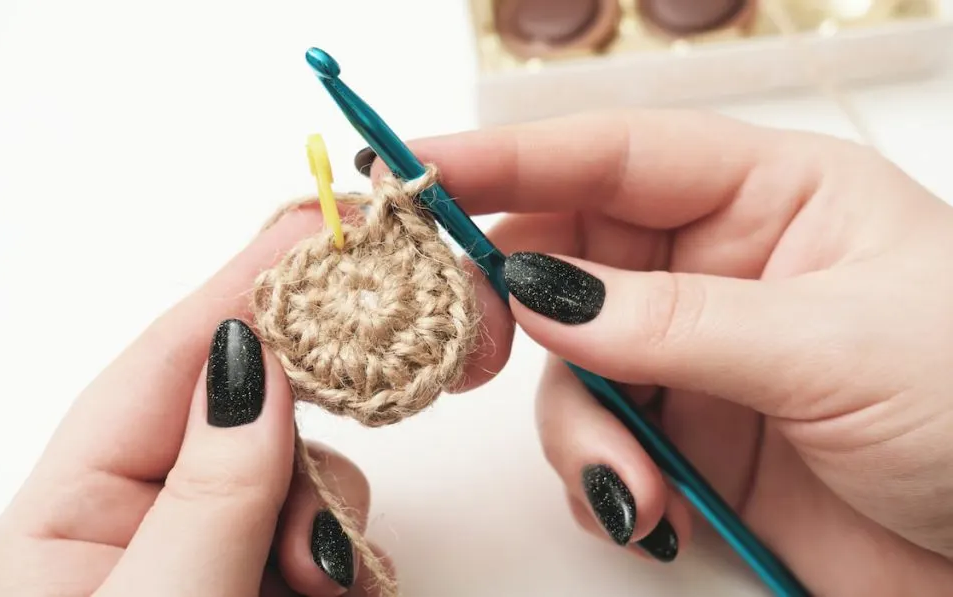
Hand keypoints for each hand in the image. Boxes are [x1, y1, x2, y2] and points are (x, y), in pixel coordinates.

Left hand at [0, 203, 513, 596]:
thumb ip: (205, 491)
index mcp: (77, 502)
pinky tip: (331, 594)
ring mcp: (214, 554)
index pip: (171, 356)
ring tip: (315, 591)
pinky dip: (345, 563)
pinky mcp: (266, 587)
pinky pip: (329, 543)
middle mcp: (146, 514)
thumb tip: (248, 360)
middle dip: (311, 433)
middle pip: (253, 411)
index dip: (248, 282)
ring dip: (330, 526)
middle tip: (341, 433)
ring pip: (307, 482)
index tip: (324, 221)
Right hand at [370, 110, 952, 595]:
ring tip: (632, 485)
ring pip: (571, 366)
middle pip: (564, 255)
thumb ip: (672, 322)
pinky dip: (602, 479)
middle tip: (470, 341)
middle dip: (510, 303)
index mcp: (771, 197)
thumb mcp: (832, 347)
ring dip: (580, 429)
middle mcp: (719, 266)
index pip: (612, 155)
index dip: (507, 156)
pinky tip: (650, 512)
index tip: (414, 172)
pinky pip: (599, 440)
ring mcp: (695, 354)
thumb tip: (541, 293)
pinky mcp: (688, 436)